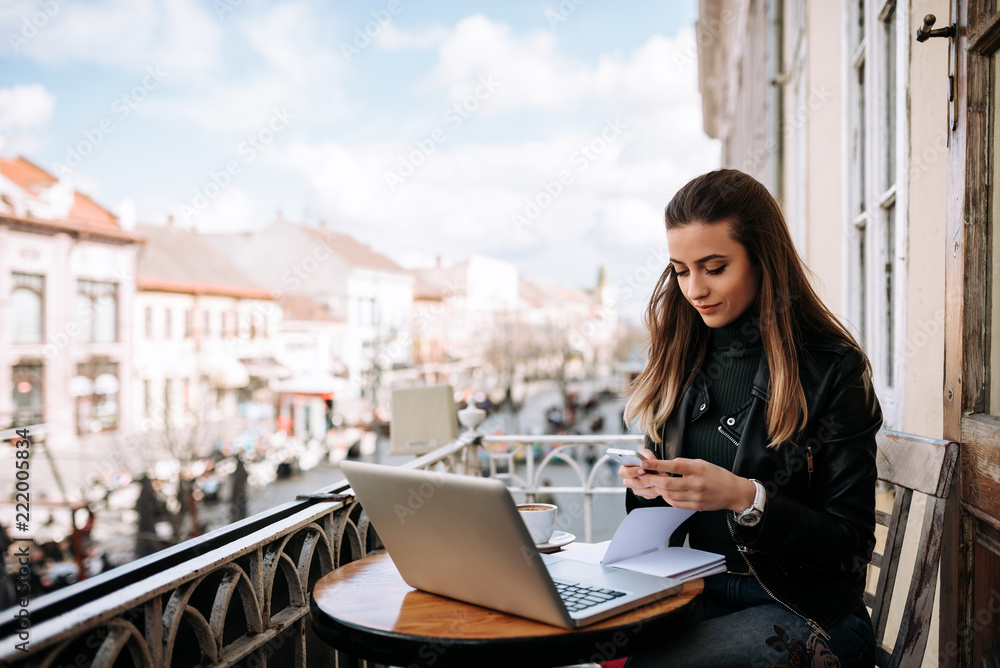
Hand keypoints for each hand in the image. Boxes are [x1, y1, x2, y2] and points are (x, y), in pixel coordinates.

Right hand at [617, 448, 663, 499]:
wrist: (653, 466)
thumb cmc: (646, 459)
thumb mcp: (646, 454)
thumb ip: (647, 456)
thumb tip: (650, 461)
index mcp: (624, 469)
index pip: (623, 473)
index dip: (632, 472)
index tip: (642, 470)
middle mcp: (628, 481)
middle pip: (632, 484)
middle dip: (644, 480)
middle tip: (654, 476)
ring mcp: (636, 489)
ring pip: (642, 490)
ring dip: (652, 485)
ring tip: (662, 479)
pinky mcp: (644, 494)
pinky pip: (650, 495)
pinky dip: (657, 490)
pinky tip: (663, 484)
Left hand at [621, 453, 756, 511]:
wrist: (733, 492)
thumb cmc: (717, 476)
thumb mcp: (702, 463)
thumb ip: (684, 463)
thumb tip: (668, 463)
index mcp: (697, 469)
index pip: (673, 466)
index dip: (656, 465)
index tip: (645, 463)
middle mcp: (696, 483)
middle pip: (667, 483)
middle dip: (652, 479)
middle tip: (643, 476)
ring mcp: (696, 497)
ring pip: (669, 495)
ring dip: (658, 490)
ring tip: (653, 484)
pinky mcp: (696, 506)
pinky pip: (676, 504)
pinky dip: (667, 498)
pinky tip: (665, 493)